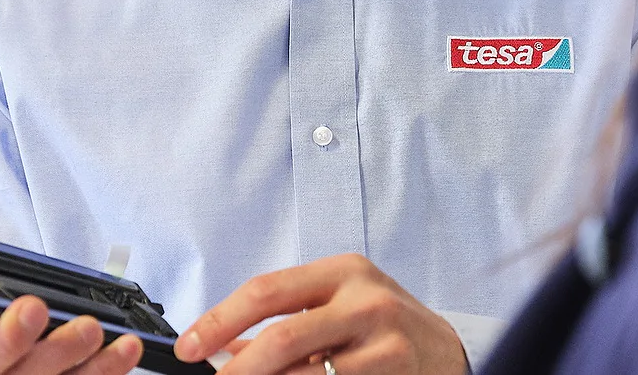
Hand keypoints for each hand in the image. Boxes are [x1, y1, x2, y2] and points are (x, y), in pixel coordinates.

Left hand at [173, 254, 467, 374]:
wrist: (448, 353)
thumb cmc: (383, 324)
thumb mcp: (339, 305)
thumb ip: (286, 319)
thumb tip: (219, 349)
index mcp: (343, 272)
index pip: (267, 291)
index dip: (219, 320)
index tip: (189, 347)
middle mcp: (365, 301)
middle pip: (283, 338)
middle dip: (237, 369)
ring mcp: (383, 344)